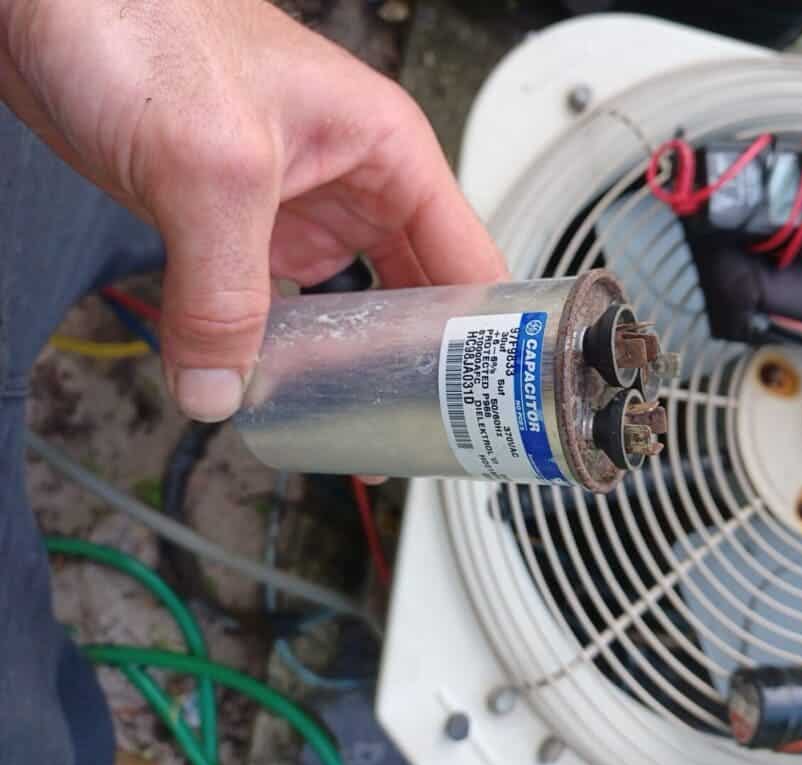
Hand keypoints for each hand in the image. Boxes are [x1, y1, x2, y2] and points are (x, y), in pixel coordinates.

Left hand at [0, 0, 507, 421]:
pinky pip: (269, 303)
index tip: (492, 394)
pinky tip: (264, 380)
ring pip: (340, 303)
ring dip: (341, 358)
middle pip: (413, 291)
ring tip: (353, 417)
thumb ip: (223, 289)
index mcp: (385, 150)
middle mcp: (349, 182)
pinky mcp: (234, 224)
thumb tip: (223, 385)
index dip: (487, 329)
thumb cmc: (142, 20)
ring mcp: (293, 206)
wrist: (47, 9)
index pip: (466, 255)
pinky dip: (268, 344)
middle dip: (418, 359)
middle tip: (423, 424)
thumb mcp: (213, 165)